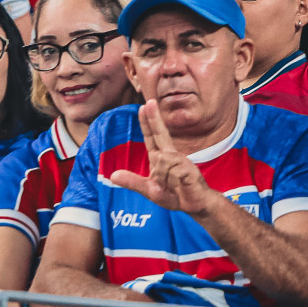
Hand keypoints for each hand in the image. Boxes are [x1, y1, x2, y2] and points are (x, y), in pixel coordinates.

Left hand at [107, 101, 227, 216]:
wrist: (194, 204)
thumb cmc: (174, 195)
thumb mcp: (150, 190)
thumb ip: (133, 182)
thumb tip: (113, 176)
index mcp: (160, 158)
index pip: (152, 137)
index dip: (147, 123)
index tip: (143, 107)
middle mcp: (170, 155)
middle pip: (161, 134)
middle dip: (154, 118)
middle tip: (149, 102)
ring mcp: (181, 161)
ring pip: (161, 162)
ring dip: (162, 179)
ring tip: (170, 186)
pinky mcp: (188, 169)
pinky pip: (171, 172)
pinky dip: (171, 183)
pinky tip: (179, 185)